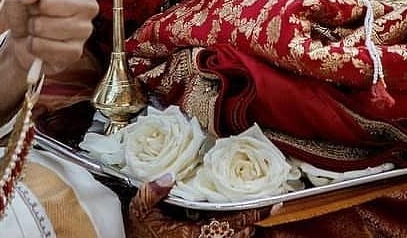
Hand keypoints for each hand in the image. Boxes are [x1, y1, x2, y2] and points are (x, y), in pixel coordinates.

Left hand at [3, 0, 97, 74]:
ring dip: (33, 27)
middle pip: (48, 3)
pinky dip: (34, 45)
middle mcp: (89, 4)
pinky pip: (45, 48)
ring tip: (38, 25)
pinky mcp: (76, 52)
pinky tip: (40, 40)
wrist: (24, 32)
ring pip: (44, 27)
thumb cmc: (28, 2)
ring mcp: (85, 30)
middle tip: (36, 10)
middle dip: (33, 8)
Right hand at [127, 174, 263, 236]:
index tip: (268, 205)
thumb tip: (167, 176)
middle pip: (238, 235)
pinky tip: (244, 226)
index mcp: (191, 233)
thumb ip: (152, 192)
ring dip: (248, 230)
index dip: (249, 214)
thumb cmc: (136, 231)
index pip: (228, 224)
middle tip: (270, 206)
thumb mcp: (139, 209)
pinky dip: (235, 232)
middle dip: (254, 222)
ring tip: (264, 218)